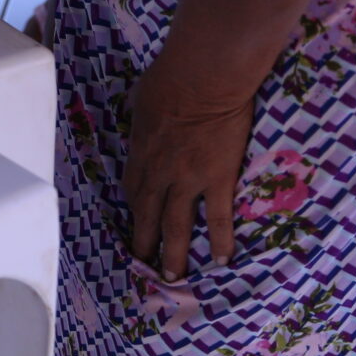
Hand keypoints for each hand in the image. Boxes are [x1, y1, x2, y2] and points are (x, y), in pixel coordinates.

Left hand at [123, 48, 261, 280]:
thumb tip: (141, 112)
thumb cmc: (171, 77)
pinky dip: (220, 241)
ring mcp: (187, 179)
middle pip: (146, 215)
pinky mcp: (217, 178)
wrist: (202, 77)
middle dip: (143, 242)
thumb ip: (142, 114)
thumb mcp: (142, 97)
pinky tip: (223, 262)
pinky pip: (218, 218)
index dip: (134, 209)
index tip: (136, 223)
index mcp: (140, 151)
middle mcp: (159, 172)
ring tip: (172, 277)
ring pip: (176, 225)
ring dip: (173, 254)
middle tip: (142, 265)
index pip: (133, 189)